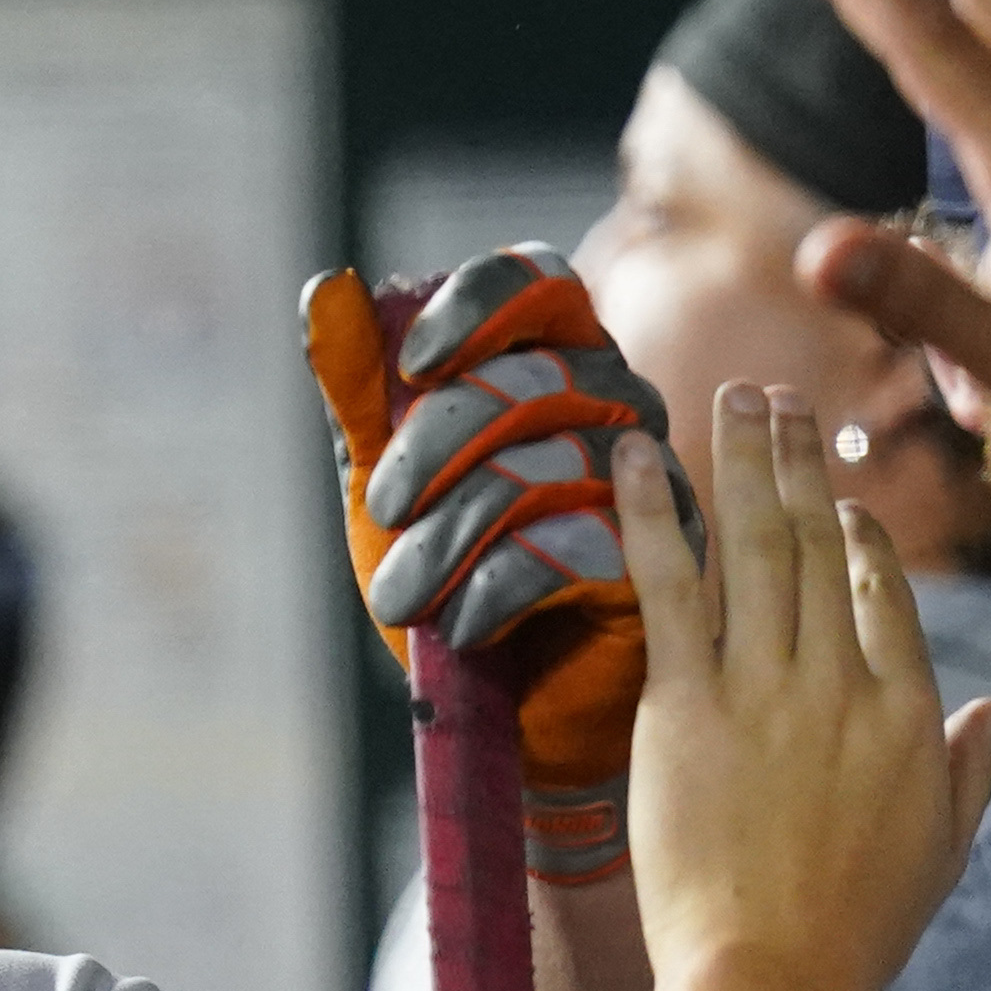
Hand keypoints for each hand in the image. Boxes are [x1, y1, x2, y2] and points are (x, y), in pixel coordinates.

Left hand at [304, 241, 675, 840]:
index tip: (413, 368)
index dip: (478, 307)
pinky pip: (573, 548)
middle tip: (384, 511)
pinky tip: (462, 626)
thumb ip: (358, 389)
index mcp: (557, 363)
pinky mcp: (663, 565)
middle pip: (532, 379)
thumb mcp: (382, 482)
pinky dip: (493, 590)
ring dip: (448, 537)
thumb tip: (328, 288)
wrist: (494, 709)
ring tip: (402, 596)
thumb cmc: (446, 581)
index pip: (540, 281)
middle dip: (436, 446)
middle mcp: (618, 407)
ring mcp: (653, 485)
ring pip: (546, 468)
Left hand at [620, 383, 990, 990]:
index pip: (883, 592)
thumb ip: (967, 768)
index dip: (857, 534)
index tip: (838, 494)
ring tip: (731, 397)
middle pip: (817, 545)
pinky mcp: (685, 706)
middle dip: (797, 462)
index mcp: (907, 709)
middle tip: (778, 396)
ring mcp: (762, 687)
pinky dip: (647, 513)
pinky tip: (629, 455)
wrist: (775, 976)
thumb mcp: (939, 848)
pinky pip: (668, 587)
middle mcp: (839, 680)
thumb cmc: (855, 931)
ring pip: (754, 546)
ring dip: (740, 461)